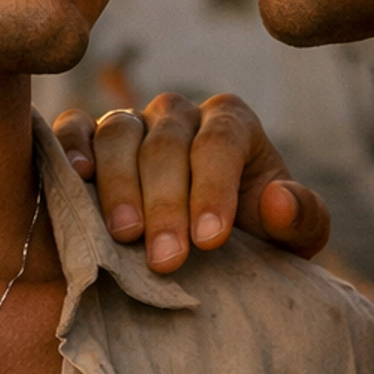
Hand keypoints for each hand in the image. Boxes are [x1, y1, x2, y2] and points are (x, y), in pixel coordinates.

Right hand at [52, 92, 330, 273]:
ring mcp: (132, 122)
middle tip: (166, 259)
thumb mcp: (291, 240)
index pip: (220, 143)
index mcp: (231, 124)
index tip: (211, 240)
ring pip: (119, 132)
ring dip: (119, 184)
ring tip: (124, 236)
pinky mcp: (90, 138)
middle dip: (166, 203)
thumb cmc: (252, 243)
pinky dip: (71, 146)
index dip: (214, 189)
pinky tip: (76, 179)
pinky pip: (74, 126)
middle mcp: (179, 114)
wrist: (206, 259)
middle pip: (166, 142)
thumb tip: (278, 200)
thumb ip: (301, 219)